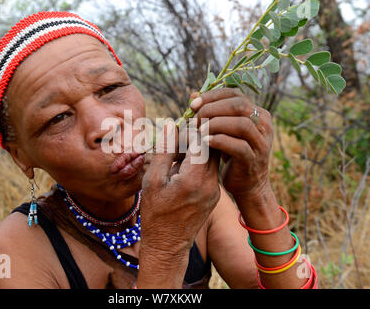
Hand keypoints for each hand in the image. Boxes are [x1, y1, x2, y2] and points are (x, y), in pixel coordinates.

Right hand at [140, 121, 220, 255]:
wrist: (167, 245)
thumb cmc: (155, 214)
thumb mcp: (153, 181)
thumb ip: (165, 152)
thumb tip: (172, 125)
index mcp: (195, 178)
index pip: (201, 140)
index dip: (187, 131)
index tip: (174, 132)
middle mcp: (211, 183)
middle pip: (212, 146)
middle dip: (194, 137)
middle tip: (176, 140)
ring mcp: (216, 190)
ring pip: (213, 157)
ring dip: (196, 150)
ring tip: (175, 155)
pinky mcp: (215, 195)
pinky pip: (211, 170)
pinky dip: (198, 163)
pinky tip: (180, 169)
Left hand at [190, 88, 273, 199]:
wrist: (247, 184)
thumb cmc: (231, 154)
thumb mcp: (222, 130)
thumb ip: (211, 112)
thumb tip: (193, 94)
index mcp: (258, 112)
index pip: (234, 94)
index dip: (211, 96)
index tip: (192, 105)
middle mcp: (264, 124)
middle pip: (238, 105)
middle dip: (212, 109)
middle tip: (195, 120)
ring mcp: (261, 142)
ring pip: (241, 124)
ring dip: (215, 124)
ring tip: (199, 131)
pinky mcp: (254, 159)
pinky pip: (238, 146)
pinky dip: (219, 141)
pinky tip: (204, 142)